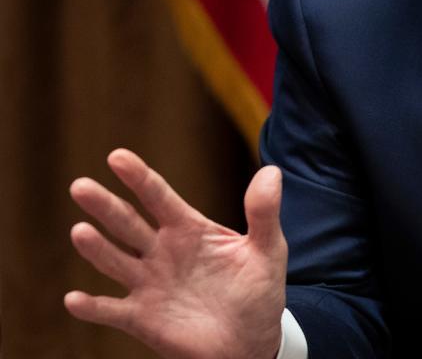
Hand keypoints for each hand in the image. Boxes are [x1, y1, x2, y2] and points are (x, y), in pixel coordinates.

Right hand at [65, 149, 287, 358]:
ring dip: (96, 248)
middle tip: (80, 186)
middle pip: (127, 223)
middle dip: (105, 206)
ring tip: (80, 231)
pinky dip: (92, 307)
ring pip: (115, 261)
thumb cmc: (258, 292)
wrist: (252, 342)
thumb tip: (272, 171)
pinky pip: (111, 311)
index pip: (159, 197)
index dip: (139, 177)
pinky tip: (74, 299)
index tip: (117, 157)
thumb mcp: (267, 250)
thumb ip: (264, 212)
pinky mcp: (141, 318)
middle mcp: (162, 251)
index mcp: (189, 229)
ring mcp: (149, 284)